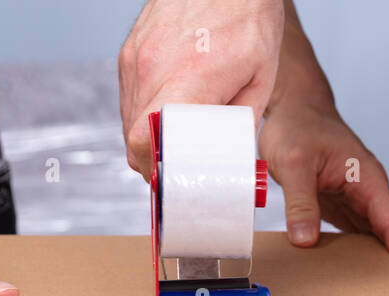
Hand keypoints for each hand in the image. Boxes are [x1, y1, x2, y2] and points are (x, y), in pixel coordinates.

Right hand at [120, 0, 284, 177]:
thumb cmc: (250, 19)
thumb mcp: (261, 79)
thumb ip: (239, 123)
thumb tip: (224, 157)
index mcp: (188, 79)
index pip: (145, 139)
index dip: (153, 169)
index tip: (170, 183)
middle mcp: (152, 67)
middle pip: (133, 138)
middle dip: (151, 162)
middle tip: (175, 173)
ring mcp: (136, 56)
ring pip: (128, 119)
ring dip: (146, 138)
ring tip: (174, 144)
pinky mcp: (131, 49)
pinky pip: (130, 96)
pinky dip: (143, 113)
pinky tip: (168, 113)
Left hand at [260, 100, 388, 277]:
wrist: (290, 107)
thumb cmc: (299, 124)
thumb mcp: (295, 162)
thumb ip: (301, 202)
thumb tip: (305, 240)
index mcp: (368, 179)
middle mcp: (367, 192)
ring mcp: (355, 201)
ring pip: (372, 239)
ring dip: (372, 265)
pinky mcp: (340, 207)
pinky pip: (352, 236)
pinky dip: (351, 256)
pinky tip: (344, 276)